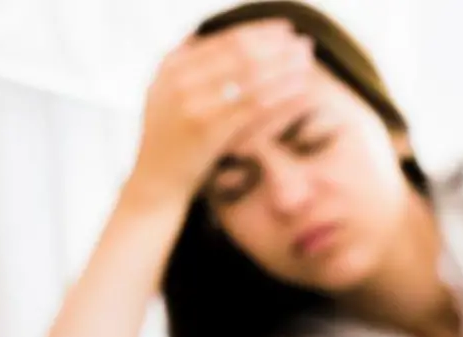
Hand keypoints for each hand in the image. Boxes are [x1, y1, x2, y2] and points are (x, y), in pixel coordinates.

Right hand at [127, 19, 314, 201]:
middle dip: (277, 46)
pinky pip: (254, 106)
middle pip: (241, 53)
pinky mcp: (209, 129)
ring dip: (283, 65)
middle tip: (305, 43)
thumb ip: (181, 62)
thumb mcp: (161, 92)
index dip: (260, 31)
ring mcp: (192, 103)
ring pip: (250, 77)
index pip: (225, 39)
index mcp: (171, 65)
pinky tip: (302, 88)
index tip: (286, 28)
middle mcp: (179, 79)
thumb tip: (199, 31)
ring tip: (307, 60)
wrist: (155, 182)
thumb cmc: (167, 138)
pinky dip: (280, 94)